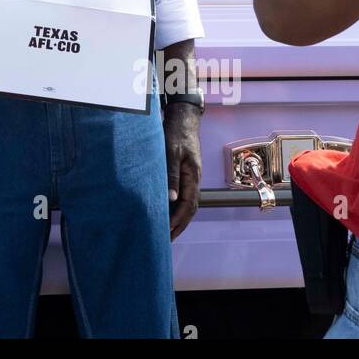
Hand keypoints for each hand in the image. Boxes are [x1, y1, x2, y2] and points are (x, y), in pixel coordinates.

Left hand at [163, 103, 201, 240]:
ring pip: (185, 204)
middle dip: (178, 226)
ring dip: (176, 218)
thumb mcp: (172, 153)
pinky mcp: (183, 174)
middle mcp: (193, 180)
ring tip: (164, 231)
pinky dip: (173, 207)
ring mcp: (189, 178)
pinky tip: (164, 211)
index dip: (178, 221)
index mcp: (193, 177)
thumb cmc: (177, 133)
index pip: (188, 207)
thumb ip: (171, 175)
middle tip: (165, 240)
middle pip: (189, 210)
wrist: (183, 118)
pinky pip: (180, 195)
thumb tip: (171, 199)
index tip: (166, 232)